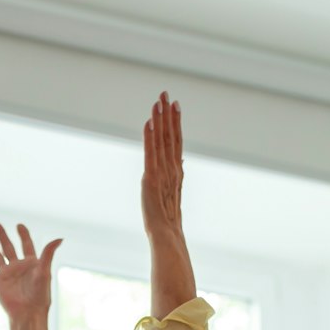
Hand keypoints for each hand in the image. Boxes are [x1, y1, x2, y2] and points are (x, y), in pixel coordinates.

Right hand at [0, 222, 61, 323]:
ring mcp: (6, 274)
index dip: (23, 235)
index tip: (19, 226)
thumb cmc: (39, 295)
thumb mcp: (44, 271)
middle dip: (2, 236)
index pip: (26, 245)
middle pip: (8, 247)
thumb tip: (59, 238)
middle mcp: (18, 267)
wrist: (27, 313)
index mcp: (31, 264)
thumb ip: (48, 254)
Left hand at [141, 92, 183, 238]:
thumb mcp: (173, 191)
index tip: (175, 104)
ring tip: (158, 101)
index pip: (177, 141)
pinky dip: (149, 137)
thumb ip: (176, 171)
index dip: (176, 122)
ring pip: (161, 140)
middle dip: (168, 114)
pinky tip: (149, 122)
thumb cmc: (168, 219)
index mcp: (177, 170)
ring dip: (159, 120)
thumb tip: (180, 156)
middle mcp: (172, 168)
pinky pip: (150, 153)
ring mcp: (162, 172)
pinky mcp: (151, 178)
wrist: (167, 235)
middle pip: (171, 136)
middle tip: (166, 94)